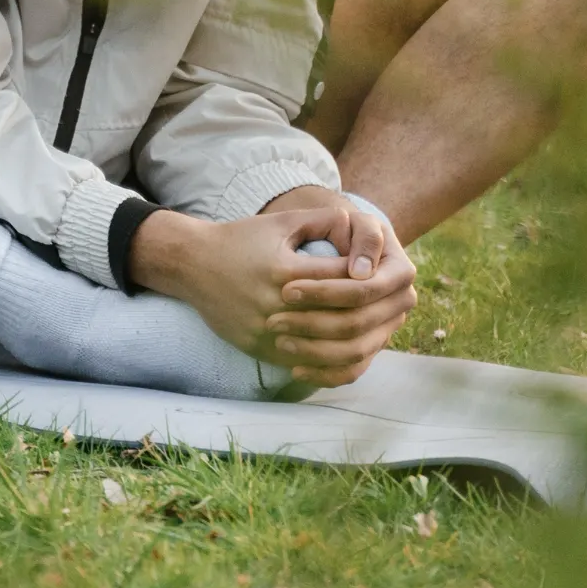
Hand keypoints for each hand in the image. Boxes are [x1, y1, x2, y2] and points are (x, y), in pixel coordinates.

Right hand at [128, 197, 416, 390]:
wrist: (191, 266)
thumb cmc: (241, 239)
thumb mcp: (282, 222)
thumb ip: (323, 221)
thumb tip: (361, 227)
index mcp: (285, 272)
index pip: (345, 279)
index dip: (370, 275)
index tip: (384, 272)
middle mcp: (276, 307)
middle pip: (345, 318)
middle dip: (375, 309)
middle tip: (394, 302)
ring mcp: (268, 334)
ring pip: (331, 349)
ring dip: (362, 338)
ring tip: (378, 325)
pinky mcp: (261, 351)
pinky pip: (309, 366)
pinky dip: (335, 362)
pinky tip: (351, 349)